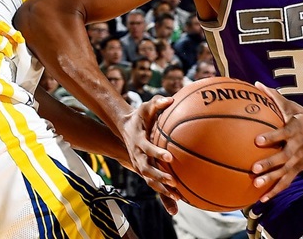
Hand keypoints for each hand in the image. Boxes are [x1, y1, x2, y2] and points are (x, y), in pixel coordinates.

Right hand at [121, 96, 179, 213]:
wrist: (125, 128)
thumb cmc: (139, 116)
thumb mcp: (145, 107)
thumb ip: (157, 102)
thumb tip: (171, 99)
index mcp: (139, 141)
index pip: (148, 148)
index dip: (157, 153)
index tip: (169, 156)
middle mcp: (137, 156)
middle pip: (147, 170)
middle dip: (159, 176)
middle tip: (173, 181)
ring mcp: (139, 165)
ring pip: (150, 181)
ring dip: (162, 190)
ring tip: (177, 197)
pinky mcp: (144, 171)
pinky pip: (154, 184)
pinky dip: (163, 195)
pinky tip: (177, 203)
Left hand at [251, 82, 302, 202]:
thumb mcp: (295, 107)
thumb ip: (275, 98)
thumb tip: (257, 85)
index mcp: (295, 130)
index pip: (281, 134)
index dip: (270, 137)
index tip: (257, 140)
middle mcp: (297, 146)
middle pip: (282, 157)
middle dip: (269, 164)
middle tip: (254, 169)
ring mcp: (300, 160)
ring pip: (284, 172)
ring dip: (271, 180)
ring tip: (257, 186)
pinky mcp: (301, 169)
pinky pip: (287, 181)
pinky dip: (275, 191)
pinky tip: (263, 198)